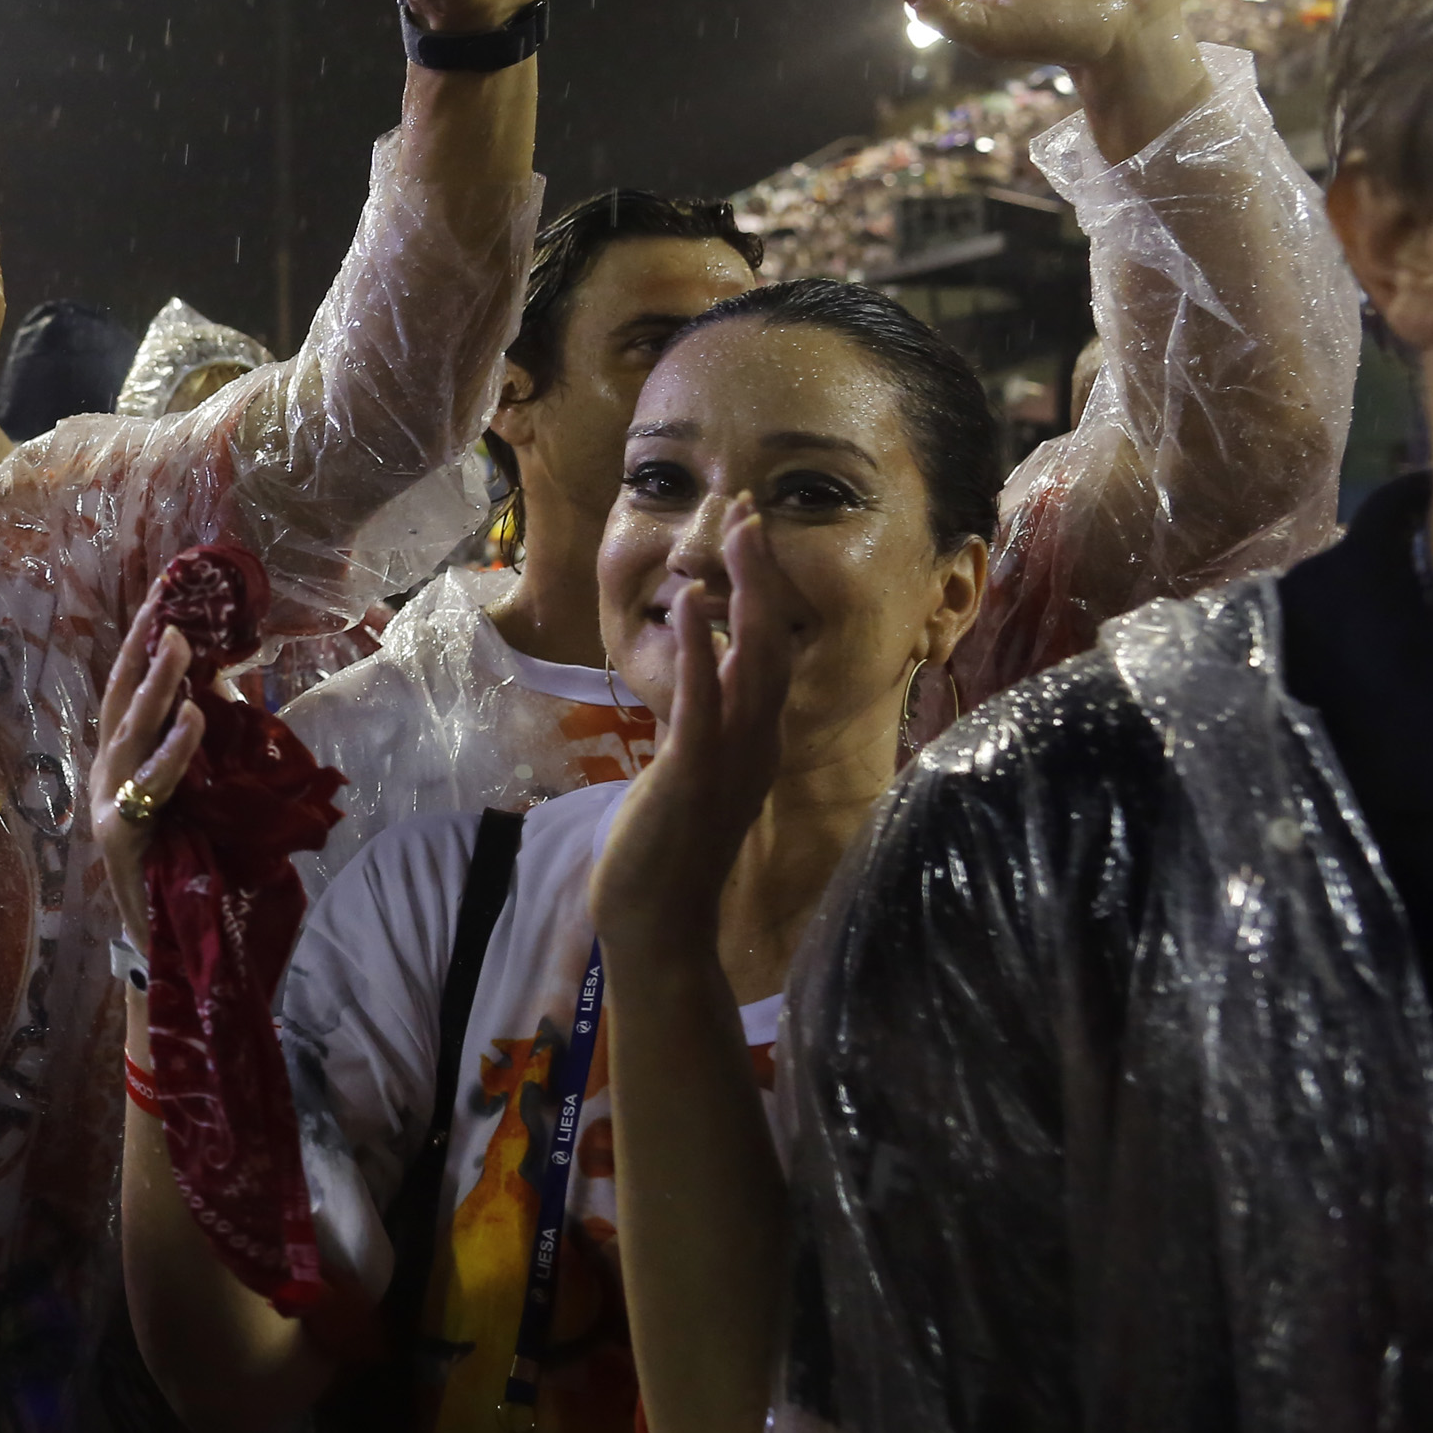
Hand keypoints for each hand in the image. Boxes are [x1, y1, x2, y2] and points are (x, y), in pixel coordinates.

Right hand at [89, 594, 205, 951]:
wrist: (162, 939)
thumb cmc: (179, 863)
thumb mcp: (188, 796)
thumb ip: (191, 751)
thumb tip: (218, 693)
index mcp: (118, 762)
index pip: (125, 691)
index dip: (138, 646)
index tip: (160, 599)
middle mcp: (105, 775)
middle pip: (119, 700)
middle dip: (139, 652)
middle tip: (167, 607)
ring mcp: (106, 803)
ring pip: (129, 732)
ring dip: (155, 686)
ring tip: (180, 644)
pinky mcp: (119, 833)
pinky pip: (150, 783)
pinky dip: (172, 749)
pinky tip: (192, 718)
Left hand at [590, 498, 807, 951]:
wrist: (659, 923)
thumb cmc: (666, 856)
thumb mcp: (690, 780)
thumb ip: (701, 733)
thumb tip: (701, 691)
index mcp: (754, 742)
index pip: (769, 652)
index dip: (762, 593)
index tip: (749, 537)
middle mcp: (755, 742)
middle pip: (774, 640)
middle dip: (762, 572)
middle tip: (751, 509)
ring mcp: (731, 756)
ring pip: (753, 658)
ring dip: (744, 590)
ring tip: (736, 528)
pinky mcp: (694, 770)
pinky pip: (703, 697)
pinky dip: (702, 644)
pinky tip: (693, 598)